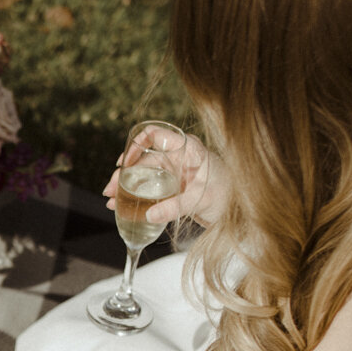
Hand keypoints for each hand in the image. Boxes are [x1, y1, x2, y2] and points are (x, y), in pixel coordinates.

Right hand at [104, 126, 223, 227]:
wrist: (241, 213)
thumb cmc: (230, 197)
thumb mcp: (202, 200)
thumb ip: (175, 207)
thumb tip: (149, 215)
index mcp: (188, 149)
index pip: (156, 135)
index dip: (136, 145)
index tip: (124, 162)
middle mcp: (179, 157)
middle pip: (144, 158)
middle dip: (124, 174)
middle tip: (110, 189)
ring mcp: (175, 172)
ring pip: (143, 174)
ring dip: (126, 186)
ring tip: (111, 200)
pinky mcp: (172, 188)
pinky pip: (149, 189)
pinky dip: (135, 197)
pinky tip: (122, 206)